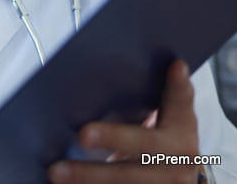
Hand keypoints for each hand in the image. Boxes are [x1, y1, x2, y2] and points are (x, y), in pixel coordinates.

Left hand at [49, 60, 199, 183]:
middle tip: (83, 134)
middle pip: (142, 149)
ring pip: (123, 181)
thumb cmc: (166, 144)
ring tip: (55, 170)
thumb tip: (176, 65)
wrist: (176, 182)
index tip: (171, 67)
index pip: (179, 108)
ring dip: (87, 177)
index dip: (176, 90)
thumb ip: (169, 98)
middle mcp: (176, 164)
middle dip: (112, 139)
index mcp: (181, 137)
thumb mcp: (173, 122)